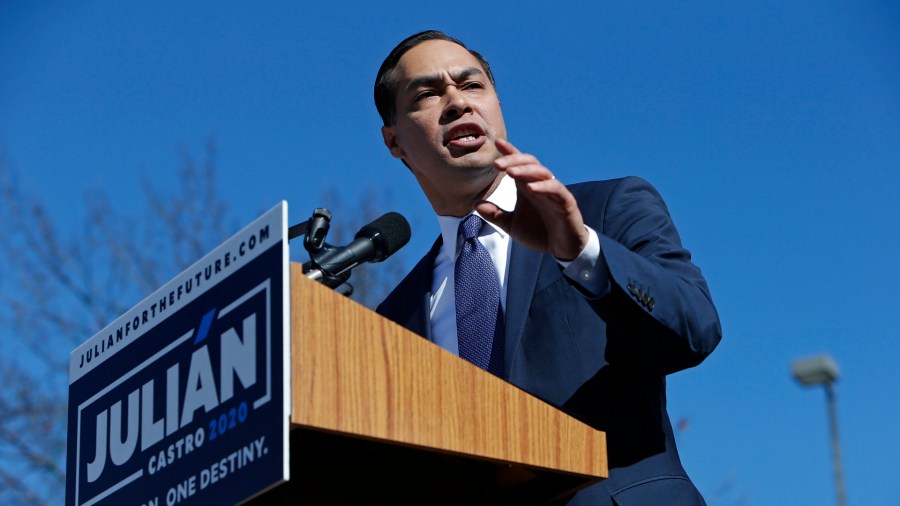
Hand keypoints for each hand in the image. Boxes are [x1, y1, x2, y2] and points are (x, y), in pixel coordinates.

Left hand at [476, 138, 588, 260]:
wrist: (562, 248)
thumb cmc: (539, 233)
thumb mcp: (512, 225)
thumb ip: (495, 214)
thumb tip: (475, 204)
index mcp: (527, 187)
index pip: (519, 164)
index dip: (509, 152)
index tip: (496, 143)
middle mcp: (541, 185)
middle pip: (529, 163)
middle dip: (513, 160)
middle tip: (497, 164)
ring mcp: (554, 192)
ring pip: (542, 172)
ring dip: (525, 170)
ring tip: (510, 172)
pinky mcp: (566, 202)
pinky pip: (556, 189)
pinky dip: (543, 186)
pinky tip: (531, 188)